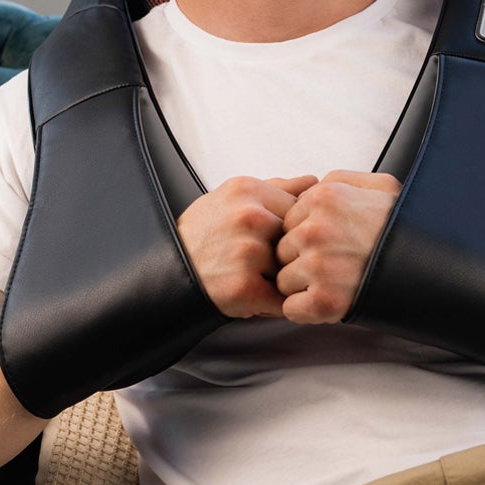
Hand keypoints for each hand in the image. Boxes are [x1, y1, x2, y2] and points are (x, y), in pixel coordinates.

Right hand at [176, 175, 318, 317]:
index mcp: (248, 190)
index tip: (275, 239)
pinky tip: (257, 296)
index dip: (292, 228)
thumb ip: (276, 188)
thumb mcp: (232, 199)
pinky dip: (276, 303)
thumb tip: (315, 182)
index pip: (299, 207)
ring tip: (257, 278)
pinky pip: (283, 297)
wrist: (169, 272)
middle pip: (298, 237)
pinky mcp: (245, 286)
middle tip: (264, 261)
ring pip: (293, 267)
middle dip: (289, 253)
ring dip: (283, 278)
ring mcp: (248, 251)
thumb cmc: (204, 235)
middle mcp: (249, 217)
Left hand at [274, 170, 402, 323]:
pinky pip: (292, 309)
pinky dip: (307, 311)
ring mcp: (319, 265)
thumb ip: (343, 179)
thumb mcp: (383, 186)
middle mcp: (316, 229)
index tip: (334, 244)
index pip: (289, 221)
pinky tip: (333, 301)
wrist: (437, 269)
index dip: (308, 235)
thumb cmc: (407, 229)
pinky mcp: (324, 301)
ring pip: (285, 280)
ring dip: (305, 286)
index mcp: (325, 197)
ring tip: (340, 282)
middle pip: (283, 250)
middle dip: (303, 260)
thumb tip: (314, 183)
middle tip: (338, 265)